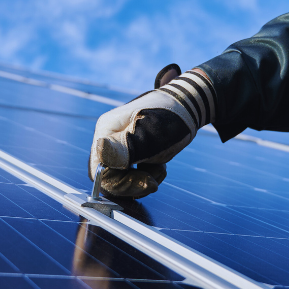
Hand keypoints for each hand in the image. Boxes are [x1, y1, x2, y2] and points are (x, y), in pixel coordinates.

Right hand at [88, 64, 216, 197]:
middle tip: (156, 180)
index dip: (122, 184)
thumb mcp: (151, 134)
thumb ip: (126, 146)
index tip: (148, 183)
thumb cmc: (170, 116)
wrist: (188, 104)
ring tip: (161, 166)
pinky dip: (148, 175)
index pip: (101, 170)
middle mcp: (108, 138)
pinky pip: (133, 174)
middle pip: (110, 176)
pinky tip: (160, 165)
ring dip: (144, 179)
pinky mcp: (131, 152)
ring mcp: (119, 145)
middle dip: (135, 182)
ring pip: (123, 178)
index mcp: (106, 130)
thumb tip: (101, 151)